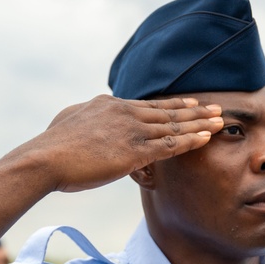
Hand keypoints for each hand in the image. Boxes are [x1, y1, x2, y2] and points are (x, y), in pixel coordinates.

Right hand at [37, 96, 222, 192]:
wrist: (45, 159)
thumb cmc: (52, 146)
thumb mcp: (70, 120)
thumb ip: (86, 115)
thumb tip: (89, 112)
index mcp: (109, 105)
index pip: (148, 105)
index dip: (172, 106)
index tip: (191, 104)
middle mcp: (124, 112)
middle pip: (167, 111)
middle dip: (195, 111)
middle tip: (216, 108)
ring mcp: (131, 130)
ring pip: (174, 126)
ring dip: (200, 124)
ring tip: (220, 121)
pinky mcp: (134, 151)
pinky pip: (170, 145)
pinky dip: (190, 140)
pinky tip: (206, 139)